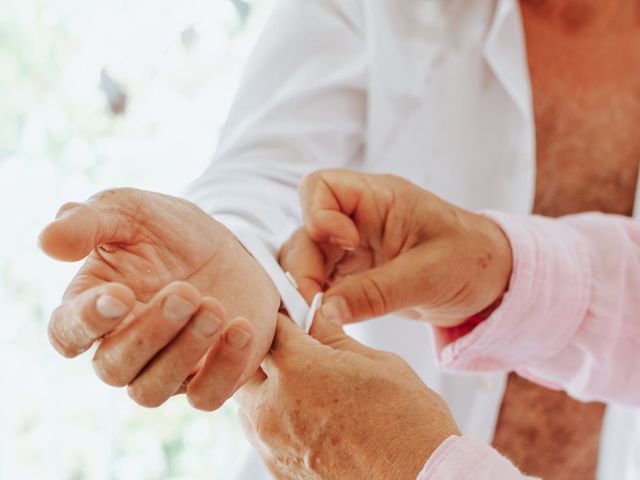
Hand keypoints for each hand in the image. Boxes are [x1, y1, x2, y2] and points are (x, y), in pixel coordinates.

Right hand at [39, 188, 278, 409]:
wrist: (233, 247)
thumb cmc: (172, 231)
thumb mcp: (133, 211)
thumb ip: (91, 221)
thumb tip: (47, 242)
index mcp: (93, 307)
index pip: (67, 333)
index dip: (85, 322)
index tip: (121, 295)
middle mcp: (123, 346)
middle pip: (114, 367)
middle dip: (150, 333)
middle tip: (187, 292)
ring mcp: (166, 367)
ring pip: (152, 389)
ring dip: (184, 352)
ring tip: (214, 308)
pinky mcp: (208, 376)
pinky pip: (206, 397)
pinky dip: (223, 369)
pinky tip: (242, 328)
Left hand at [236, 315, 459, 479]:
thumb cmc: (409, 424)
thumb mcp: (378, 364)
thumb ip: (336, 340)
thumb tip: (318, 320)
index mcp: (297, 368)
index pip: (272, 326)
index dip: (286, 318)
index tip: (296, 318)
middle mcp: (273, 406)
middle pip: (247, 364)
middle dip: (266, 353)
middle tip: (294, 350)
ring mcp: (271, 444)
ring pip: (248, 402)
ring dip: (266, 388)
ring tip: (301, 387)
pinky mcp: (277, 471)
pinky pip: (262, 436)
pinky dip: (276, 421)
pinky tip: (307, 419)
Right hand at [279, 169, 511, 326]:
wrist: (492, 282)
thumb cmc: (472, 261)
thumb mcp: (429, 274)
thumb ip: (376, 292)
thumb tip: (324, 312)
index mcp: (378, 199)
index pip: (321, 187)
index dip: (318, 216)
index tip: (345, 248)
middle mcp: (357, 219)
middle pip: (305, 231)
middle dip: (303, 269)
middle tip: (314, 308)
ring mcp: (353, 248)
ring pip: (306, 260)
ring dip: (305, 289)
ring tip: (318, 321)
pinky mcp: (354, 275)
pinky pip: (322, 283)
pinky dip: (317, 303)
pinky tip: (326, 323)